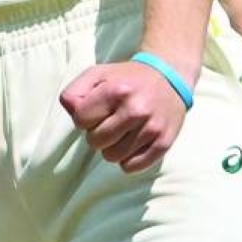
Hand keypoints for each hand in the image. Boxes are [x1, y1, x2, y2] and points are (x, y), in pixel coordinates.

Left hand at [60, 59, 188, 172]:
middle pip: (95, 142)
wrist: (170, 78)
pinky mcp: (163, 143)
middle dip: (97, 133)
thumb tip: (71, 111)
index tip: (96, 109)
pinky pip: (131, 167)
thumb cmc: (127, 78)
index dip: (84, 116)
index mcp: (116, 90)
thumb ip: (76, 91)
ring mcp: (151, 128)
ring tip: (122, 130)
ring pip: (112, 157)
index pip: (80, 120)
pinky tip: (132, 141)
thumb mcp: (97, 74)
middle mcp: (135, 110)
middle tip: (110, 120)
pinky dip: (127, 158)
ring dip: (112, 147)